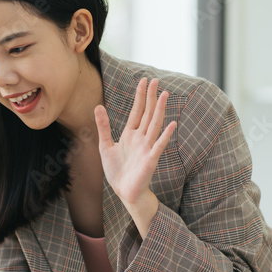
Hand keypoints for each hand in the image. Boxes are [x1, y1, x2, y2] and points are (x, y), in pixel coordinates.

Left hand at [94, 77, 176, 210]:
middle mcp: (141, 138)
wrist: (124, 192)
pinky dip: (165, 135)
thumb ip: (103, 127)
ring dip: (160, 110)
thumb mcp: (105, 146)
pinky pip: (159, 145)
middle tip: (156, 80)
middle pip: (148, 113)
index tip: (144, 80)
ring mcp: (147, 148)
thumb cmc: (117, 171)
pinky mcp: (150, 159)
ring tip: (164, 95)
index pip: (137, 110)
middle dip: (151, 97)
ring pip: (154, 125)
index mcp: (130, 134)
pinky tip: (172, 124)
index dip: (140, 96)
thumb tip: (98, 106)